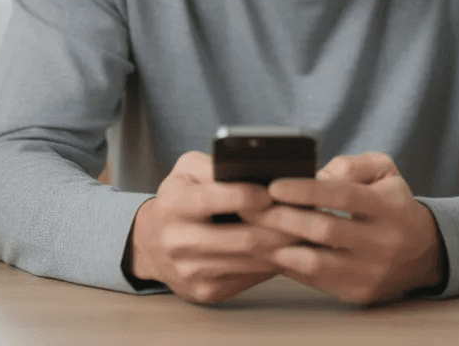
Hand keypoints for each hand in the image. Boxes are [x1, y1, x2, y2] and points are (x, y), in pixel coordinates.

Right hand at [125, 151, 299, 303]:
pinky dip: (273, 263)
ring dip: (284, 247)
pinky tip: (288, 249)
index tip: (274, 191)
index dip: (251, 195)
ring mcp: (192, 271)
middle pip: (244, 238)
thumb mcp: (187, 172)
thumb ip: (216, 166)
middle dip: (281, 226)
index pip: (216, 200)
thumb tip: (258, 171)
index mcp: (173, 205)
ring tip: (305, 230)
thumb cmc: (179, 198)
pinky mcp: (206, 292)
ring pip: (252, 260)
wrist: (152, 244)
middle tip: (306, 214)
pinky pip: (250, 277)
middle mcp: (178, 241)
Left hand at [246, 152, 446, 304]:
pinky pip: (314, 281)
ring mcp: (370, 272)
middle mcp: (382, 242)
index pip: (343, 195)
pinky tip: (268, 250)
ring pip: (315, 263)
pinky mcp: (357, 293)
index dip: (306, 189)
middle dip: (282, 218)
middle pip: (325, 230)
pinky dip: (288, 265)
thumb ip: (352, 165)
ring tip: (251, 232)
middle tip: (250, 208)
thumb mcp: (385, 172)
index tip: (273, 185)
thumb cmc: (393, 205)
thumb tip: (316, 174)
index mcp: (388, 207)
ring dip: (278, 247)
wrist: (424, 252)